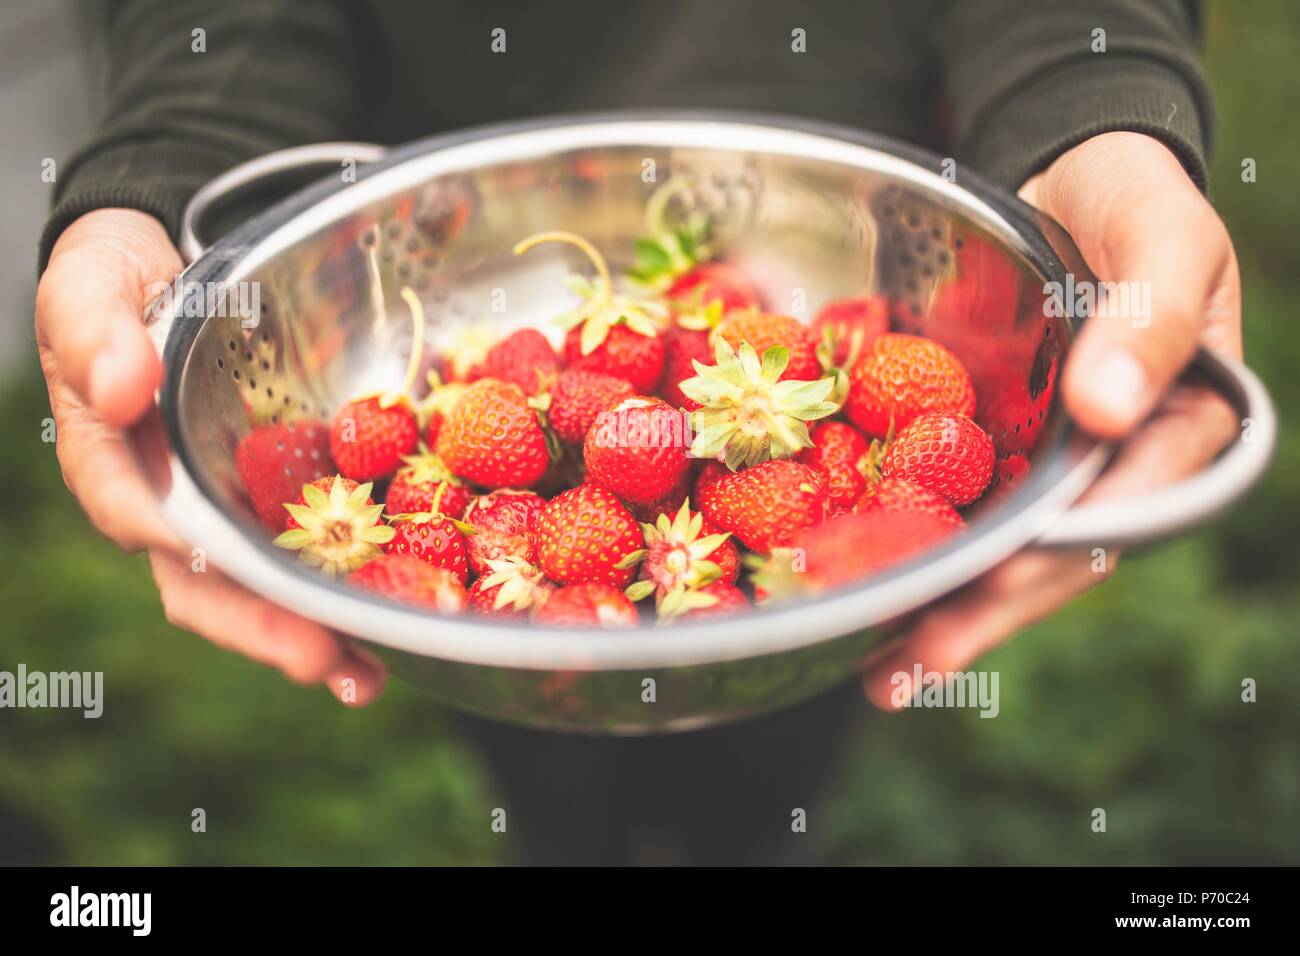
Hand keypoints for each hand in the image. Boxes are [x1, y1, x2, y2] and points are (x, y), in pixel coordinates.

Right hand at [36, 208, 384, 704]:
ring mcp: (225, 512)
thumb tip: (123, 385)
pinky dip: (349, 583)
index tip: (245, 583)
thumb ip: (96, 334)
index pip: (145, 521)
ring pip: (264, 588)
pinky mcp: (274, 498)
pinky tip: (400, 609)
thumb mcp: (88, 290)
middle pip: (210, 588)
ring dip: (317, 634)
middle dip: (269, 630)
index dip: (194, 556)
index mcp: (113, 467)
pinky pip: (311, 547)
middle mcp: (170, 508)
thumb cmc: (113, 284)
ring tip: (370, 676)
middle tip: (329, 663)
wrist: (163, 275)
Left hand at [864, 131, 1240, 708]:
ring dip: (940, 606)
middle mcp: (1115, 468)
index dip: (1056, 555)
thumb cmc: (1137, 207)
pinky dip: (911, 545)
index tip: (992, 585)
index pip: (1125, 512)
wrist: (1072, 184)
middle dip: (983, 611)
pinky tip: (862, 587)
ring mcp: (1048, 466)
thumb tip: (1110, 413)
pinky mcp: (992, 448)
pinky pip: (952, 504)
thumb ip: (1150, 318)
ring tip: (879, 668)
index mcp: (1181, 433)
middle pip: (1053, 558)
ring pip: (999, 549)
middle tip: (912, 661)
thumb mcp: (1164, 242)